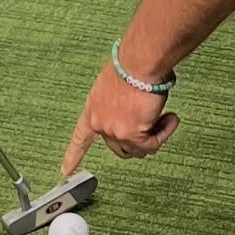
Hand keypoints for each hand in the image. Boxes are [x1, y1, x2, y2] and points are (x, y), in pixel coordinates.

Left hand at [61, 60, 179, 177]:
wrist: (139, 63)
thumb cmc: (130, 66)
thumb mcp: (116, 88)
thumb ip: (119, 106)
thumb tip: (136, 115)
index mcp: (92, 109)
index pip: (80, 137)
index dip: (73, 156)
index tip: (65, 170)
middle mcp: (99, 123)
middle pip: (118, 148)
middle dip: (138, 141)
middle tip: (153, 125)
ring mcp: (114, 131)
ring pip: (138, 149)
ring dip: (154, 135)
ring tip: (164, 116)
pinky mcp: (132, 135)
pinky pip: (152, 144)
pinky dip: (164, 133)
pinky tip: (170, 118)